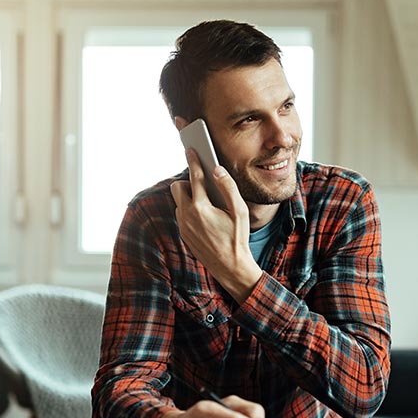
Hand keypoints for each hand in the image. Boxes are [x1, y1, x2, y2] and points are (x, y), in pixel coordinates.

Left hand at [170, 149, 261, 302]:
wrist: (230, 267)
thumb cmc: (238, 239)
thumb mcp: (239, 212)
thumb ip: (228, 187)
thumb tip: (218, 170)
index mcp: (201, 207)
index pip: (194, 176)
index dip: (193, 160)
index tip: (191, 149)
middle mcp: (187, 215)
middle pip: (178, 187)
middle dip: (188, 182)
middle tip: (203, 185)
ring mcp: (183, 226)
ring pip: (179, 202)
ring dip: (189, 198)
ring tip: (207, 203)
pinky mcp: (183, 234)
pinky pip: (182, 215)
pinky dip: (190, 211)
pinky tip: (206, 217)